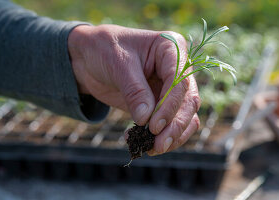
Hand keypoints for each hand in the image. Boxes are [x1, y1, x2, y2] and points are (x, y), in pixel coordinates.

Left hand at [68, 24, 199, 154]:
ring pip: (185, 116)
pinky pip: (169, 123)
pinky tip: (140, 141)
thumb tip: (146, 119)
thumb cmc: (104, 49)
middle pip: (188, 101)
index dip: (170, 106)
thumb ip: (134, 91)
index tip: (154, 127)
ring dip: (172, 135)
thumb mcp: (118, 64)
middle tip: (158, 145)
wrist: (90, 58)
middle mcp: (177, 68)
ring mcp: (170, 87)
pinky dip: (160, 136)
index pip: (180, 81)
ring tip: (150, 148)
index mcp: (171, 48)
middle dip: (175, 125)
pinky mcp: (160, 103)